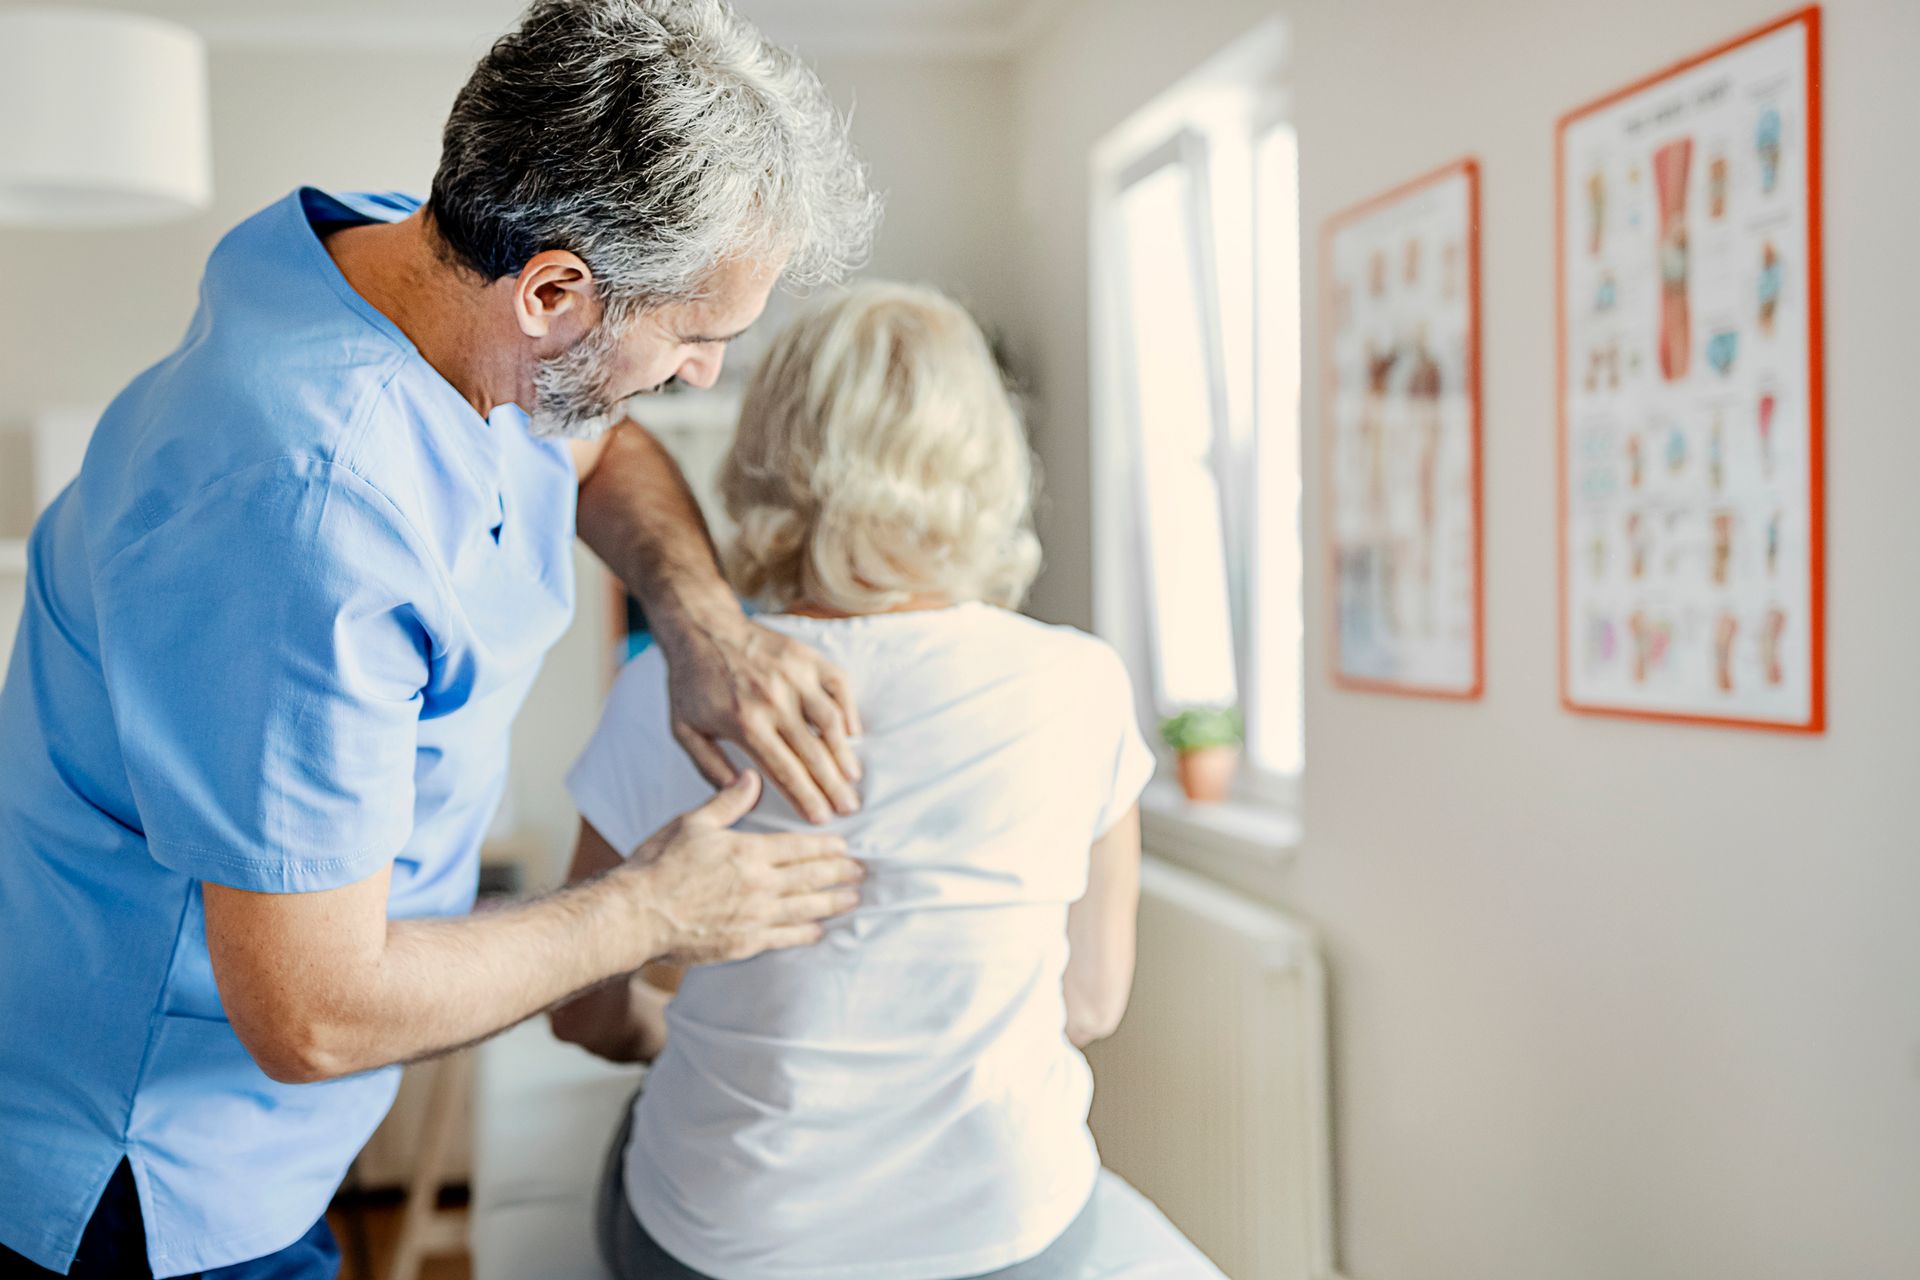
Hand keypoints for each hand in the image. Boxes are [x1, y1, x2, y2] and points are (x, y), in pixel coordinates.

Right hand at [615, 772, 863, 965]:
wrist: (636, 915)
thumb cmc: (658, 866)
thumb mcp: (693, 824)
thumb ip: (728, 802)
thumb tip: (752, 777)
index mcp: (748, 851)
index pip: (800, 847)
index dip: (827, 847)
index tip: (846, 846)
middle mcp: (759, 884)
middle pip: (811, 877)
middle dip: (840, 873)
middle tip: (862, 871)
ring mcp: (755, 916)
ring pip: (806, 908)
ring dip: (833, 902)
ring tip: (853, 898)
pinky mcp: (745, 943)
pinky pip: (785, 938)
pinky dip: (806, 933)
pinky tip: (819, 930)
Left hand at [661, 610, 863, 823]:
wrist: (702, 628)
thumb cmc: (692, 682)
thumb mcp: (685, 730)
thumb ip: (709, 766)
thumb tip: (744, 793)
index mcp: (744, 723)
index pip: (783, 770)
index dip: (805, 798)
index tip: (820, 819)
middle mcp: (773, 700)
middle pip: (812, 753)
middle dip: (832, 786)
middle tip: (848, 809)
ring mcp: (794, 676)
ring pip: (830, 722)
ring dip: (844, 753)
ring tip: (853, 778)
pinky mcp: (806, 657)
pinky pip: (839, 685)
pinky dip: (849, 709)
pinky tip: (853, 733)